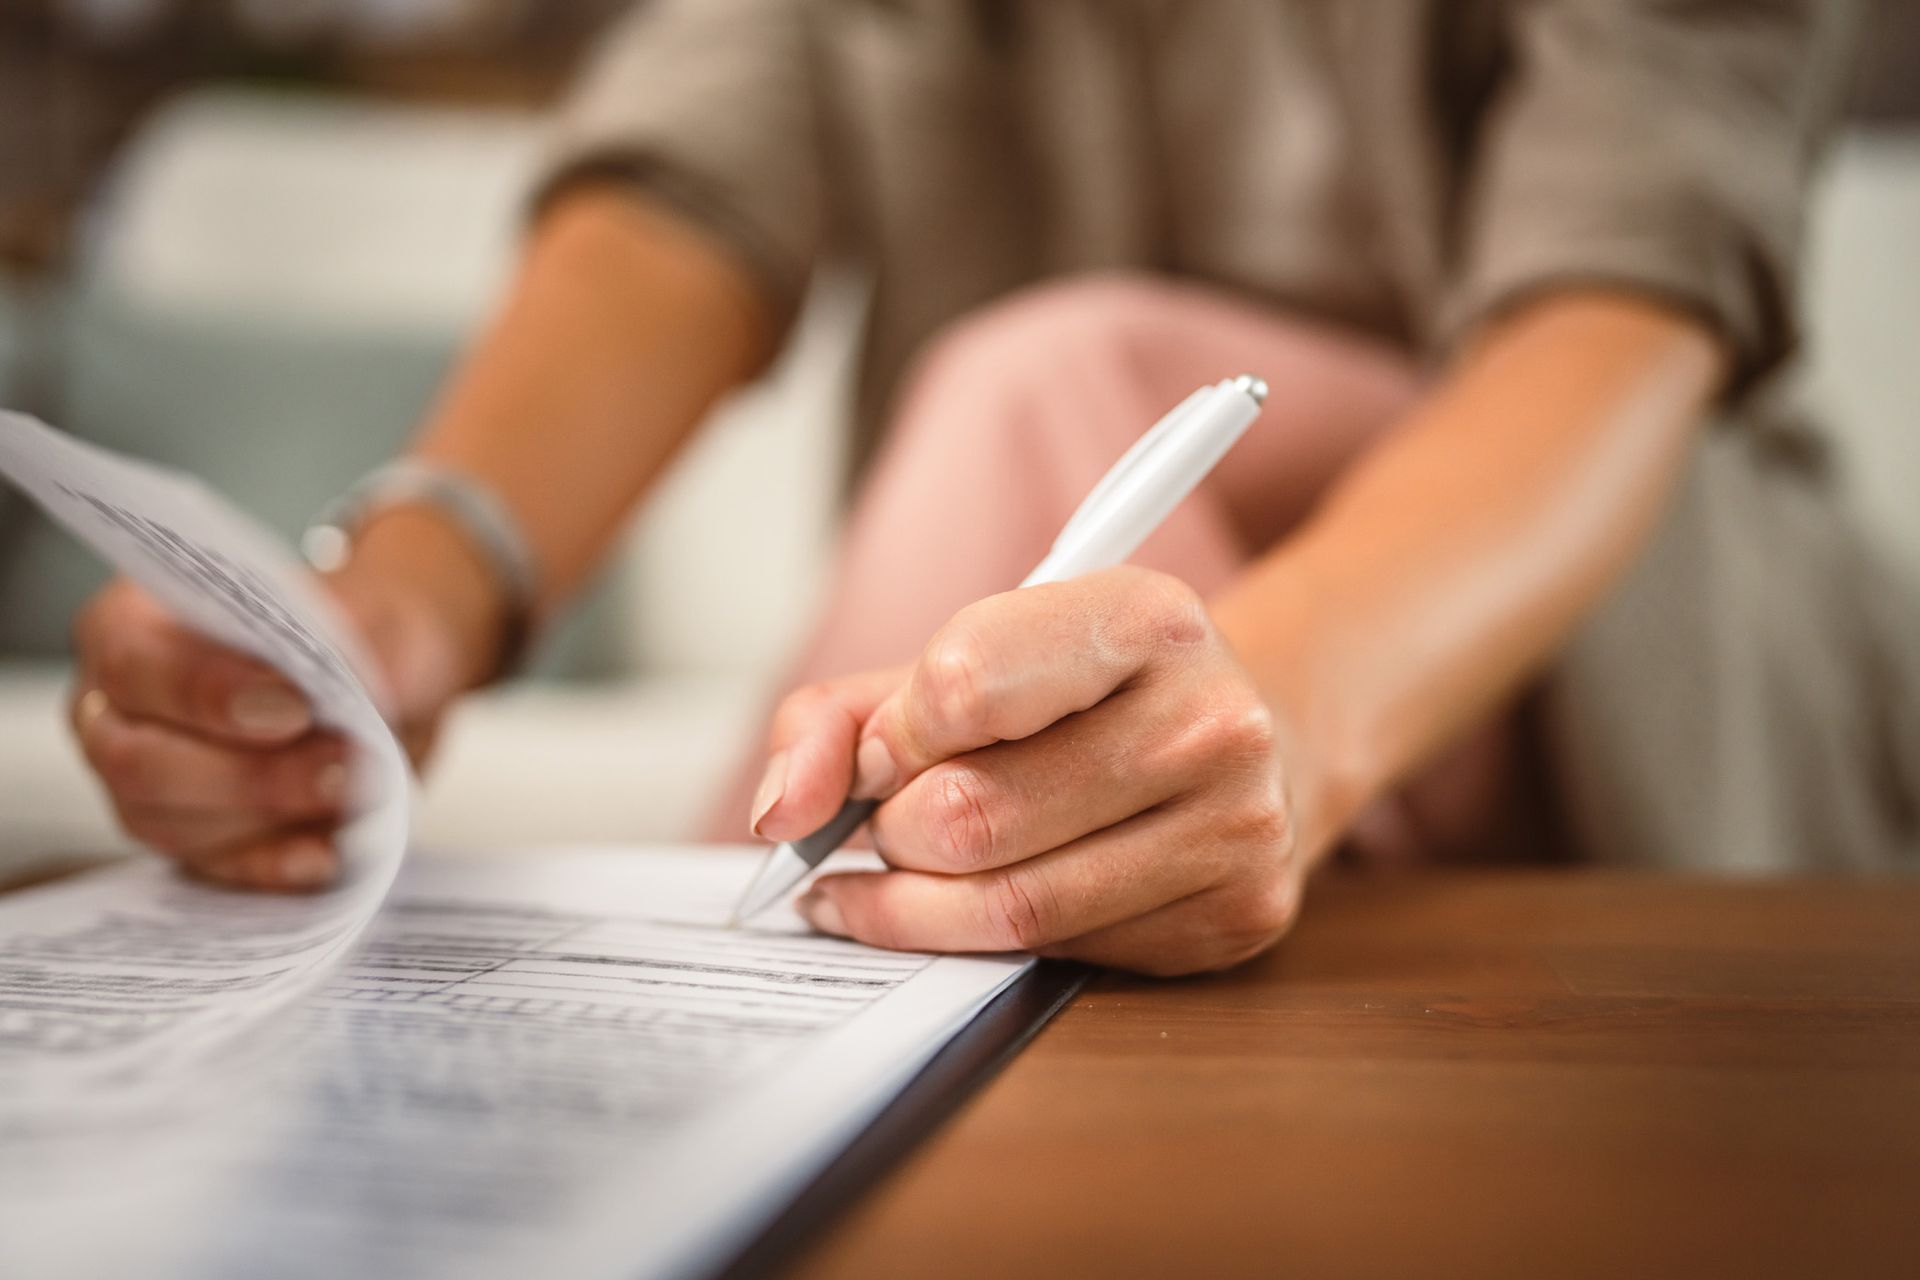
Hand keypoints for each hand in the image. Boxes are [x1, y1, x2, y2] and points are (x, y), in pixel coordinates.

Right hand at [68, 508, 497, 890]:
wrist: (389, 683)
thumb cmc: (355, 638)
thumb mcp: (367, 614)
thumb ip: (354, 638)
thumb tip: (361, 685)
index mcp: (129, 626)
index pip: (133, 665)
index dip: (210, 692)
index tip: (296, 706)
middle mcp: (114, 711)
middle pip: (138, 763)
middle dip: (249, 772)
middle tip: (342, 760)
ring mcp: (141, 789)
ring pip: (171, 825)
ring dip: (268, 815)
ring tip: (353, 792)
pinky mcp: (188, 845)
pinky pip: (212, 871)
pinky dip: (273, 865)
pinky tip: (325, 853)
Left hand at [751, 567, 1303, 975]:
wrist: (1256, 734)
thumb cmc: (1085, 697)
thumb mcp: (969, 657)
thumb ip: (843, 717)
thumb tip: (784, 815)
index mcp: (1145, 617)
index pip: (960, 684)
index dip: (889, 737)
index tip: (878, 755)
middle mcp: (1210, 719)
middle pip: (968, 815)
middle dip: (894, 832)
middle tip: (889, 824)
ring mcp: (1237, 827)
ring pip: (1009, 905)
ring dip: (917, 904)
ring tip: (898, 878)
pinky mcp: (1238, 917)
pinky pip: (1062, 953)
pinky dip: (993, 941)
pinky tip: (983, 905)